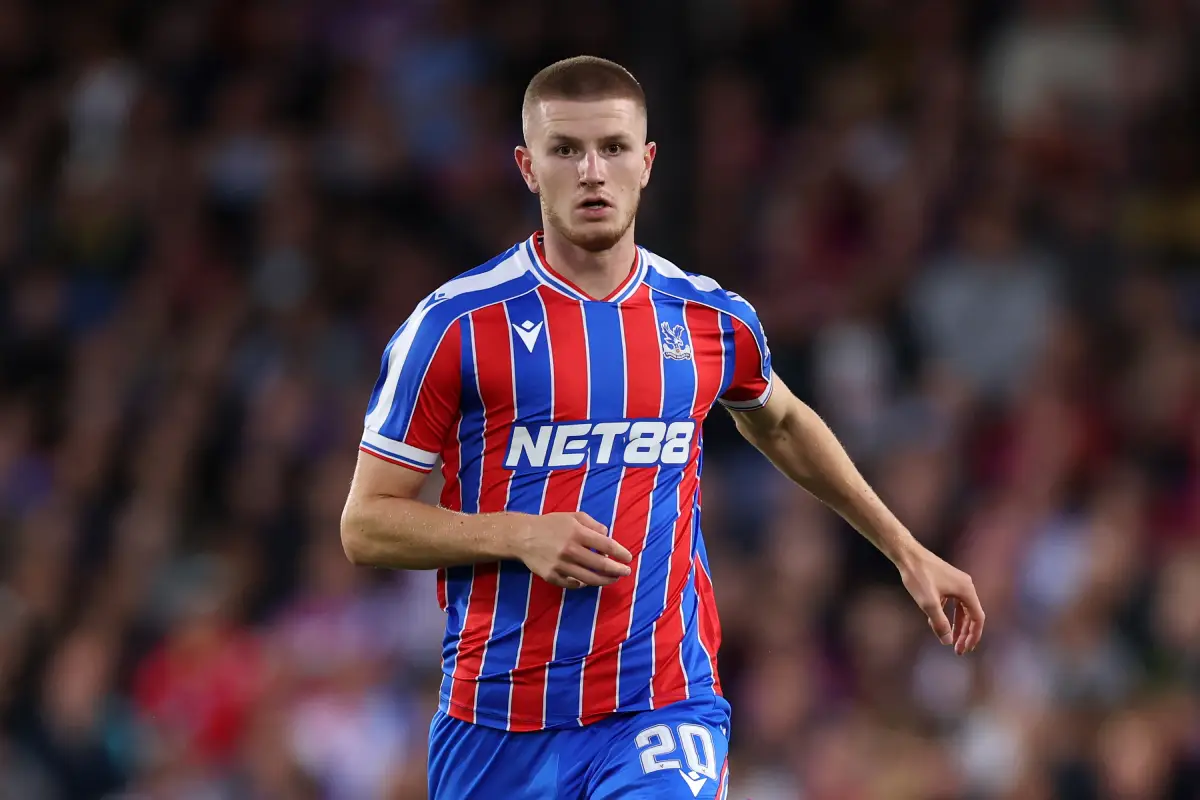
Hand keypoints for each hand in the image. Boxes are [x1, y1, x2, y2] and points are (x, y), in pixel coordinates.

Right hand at [511, 512, 632, 589]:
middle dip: (617, 570)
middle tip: (626, 572)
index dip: (621, 553)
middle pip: (601, 565)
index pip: (607, 546)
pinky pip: (573, 584)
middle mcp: (570, 550)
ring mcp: (560, 565)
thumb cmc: (551, 524)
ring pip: (590, 579)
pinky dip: (583, 584)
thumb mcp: (573, 516)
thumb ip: (593, 524)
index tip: (629, 558)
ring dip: (605, 581)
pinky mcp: (552, 576)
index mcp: (577, 533)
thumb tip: (608, 535)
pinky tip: (589, 582)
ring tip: (613, 580)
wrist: (523, 536)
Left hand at [898, 547, 984, 654]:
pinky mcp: (946, 581)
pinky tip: (935, 623)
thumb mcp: (928, 603)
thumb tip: (947, 641)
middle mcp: (965, 585)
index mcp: (966, 590)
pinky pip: (951, 602)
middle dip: (965, 633)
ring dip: (957, 625)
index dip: (973, 636)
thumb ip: (940, 623)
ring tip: (951, 640)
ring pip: (961, 609)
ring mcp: (956, 582)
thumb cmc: (918, 576)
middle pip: (971, 615)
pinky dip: (947, 614)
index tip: (965, 649)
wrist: (907, 554)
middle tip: (958, 650)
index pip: (978, 618)